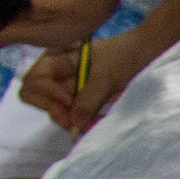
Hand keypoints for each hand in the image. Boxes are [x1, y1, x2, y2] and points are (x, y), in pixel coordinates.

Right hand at [18, 21, 158, 131]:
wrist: (146, 55)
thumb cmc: (124, 56)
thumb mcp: (106, 76)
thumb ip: (89, 98)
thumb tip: (74, 122)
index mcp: (56, 60)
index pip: (33, 80)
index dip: (46, 92)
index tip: (68, 99)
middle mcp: (59, 76)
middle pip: (38, 99)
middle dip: (56, 111)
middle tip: (76, 121)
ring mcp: (71, 89)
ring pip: (58, 111)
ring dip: (75, 119)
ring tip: (96, 122)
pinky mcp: (85, 101)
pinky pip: (77, 116)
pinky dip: (87, 121)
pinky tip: (100, 122)